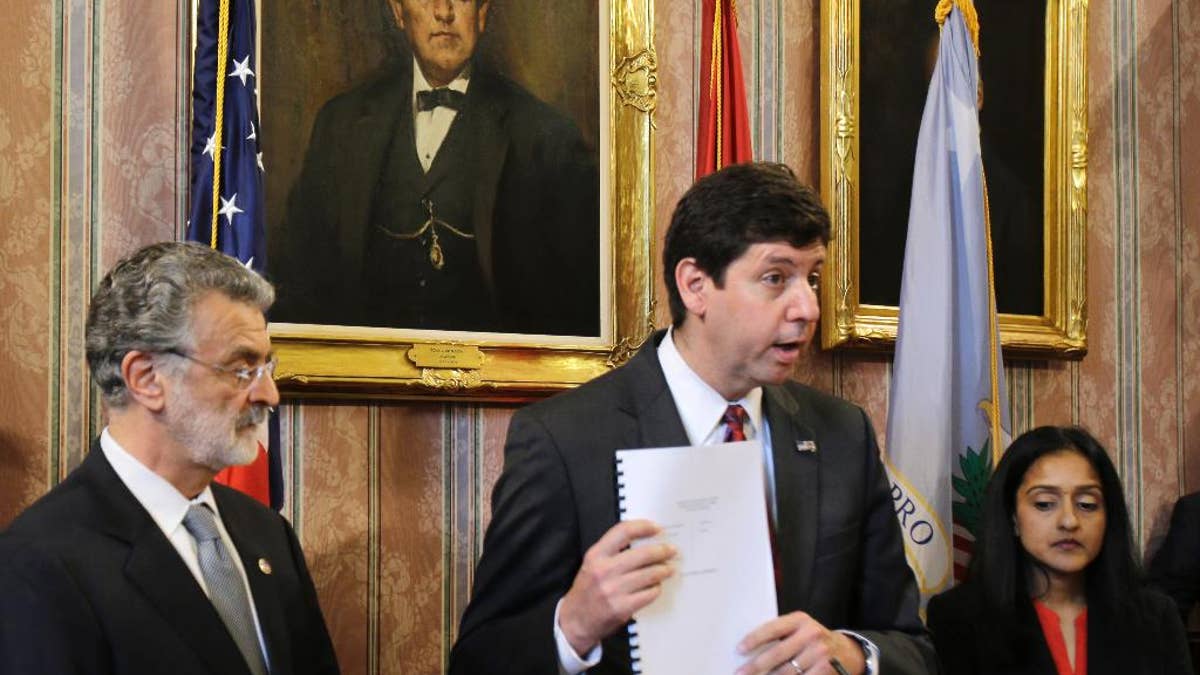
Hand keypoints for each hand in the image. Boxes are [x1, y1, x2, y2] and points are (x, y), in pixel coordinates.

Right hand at [558, 519, 675, 654]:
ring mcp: (613, 590)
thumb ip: (613, 551)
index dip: (643, 527)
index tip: (656, 528)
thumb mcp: (592, 564)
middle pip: (643, 553)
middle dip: (662, 551)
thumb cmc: (587, 590)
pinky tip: (656, 587)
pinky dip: (656, 589)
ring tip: (668, 569)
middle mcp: (604, 570)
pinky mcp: (622, 608)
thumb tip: (645, 541)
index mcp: (596, 555)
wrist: (575, 620)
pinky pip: (649, 594)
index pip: (623, 532)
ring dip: (663, 570)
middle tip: (671, 550)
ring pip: (650, 574)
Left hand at [735, 612, 865, 674]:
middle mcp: (811, 634)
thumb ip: (780, 634)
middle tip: (739, 673)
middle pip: (778, 653)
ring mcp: (820, 654)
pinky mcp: (826, 670)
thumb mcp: (800, 628)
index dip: (754, 639)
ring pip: (787, 671)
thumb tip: (749, 650)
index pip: (772, 628)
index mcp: (800, 619)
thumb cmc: (812, 639)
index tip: (739, 650)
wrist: (846, 650)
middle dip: (756, 666)